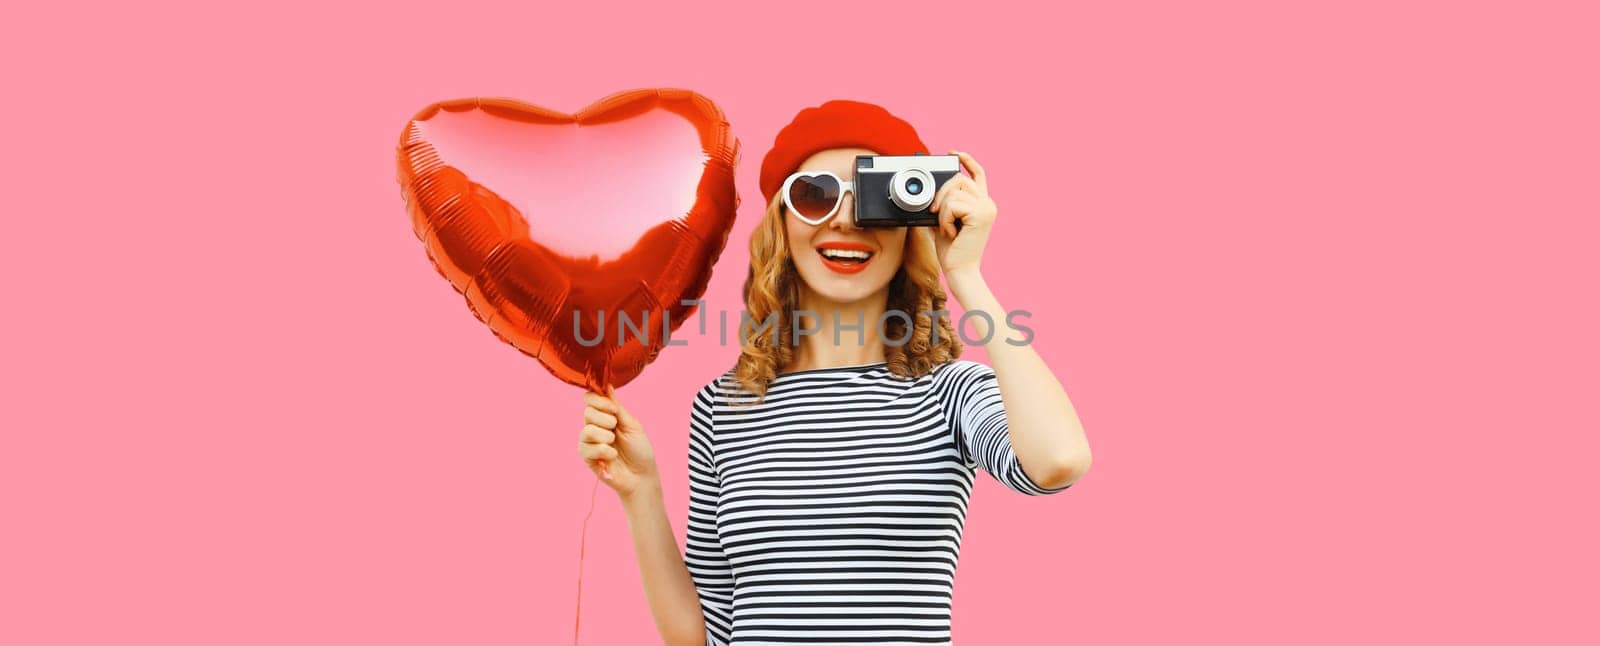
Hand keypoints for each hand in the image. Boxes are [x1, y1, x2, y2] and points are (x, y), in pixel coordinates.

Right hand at [577, 388, 657, 499]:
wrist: (642, 474)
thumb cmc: (639, 449)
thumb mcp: (632, 424)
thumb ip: (617, 407)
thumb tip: (607, 386)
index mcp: (605, 416)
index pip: (589, 399)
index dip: (598, 400)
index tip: (613, 409)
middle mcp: (594, 426)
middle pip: (587, 412)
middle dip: (605, 420)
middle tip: (616, 428)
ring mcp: (589, 442)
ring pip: (586, 430)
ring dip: (605, 436)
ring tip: (614, 443)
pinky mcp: (587, 457)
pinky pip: (586, 448)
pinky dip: (603, 451)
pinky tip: (612, 456)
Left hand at [929, 150, 996, 278]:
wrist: (960, 271)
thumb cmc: (952, 251)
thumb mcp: (944, 222)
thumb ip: (944, 205)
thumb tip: (931, 192)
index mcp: (982, 204)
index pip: (977, 173)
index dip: (966, 160)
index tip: (954, 153)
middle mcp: (988, 203)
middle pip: (958, 179)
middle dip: (940, 194)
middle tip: (934, 213)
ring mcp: (986, 208)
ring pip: (953, 192)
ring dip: (942, 212)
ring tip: (947, 229)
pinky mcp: (980, 214)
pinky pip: (952, 205)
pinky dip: (944, 219)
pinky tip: (952, 233)